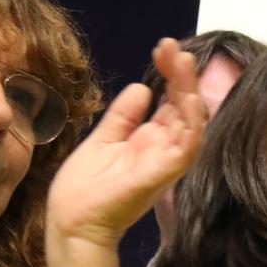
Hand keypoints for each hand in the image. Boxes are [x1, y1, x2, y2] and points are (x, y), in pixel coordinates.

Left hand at [45, 39, 207, 266]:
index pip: (170, 102)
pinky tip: (187, 98)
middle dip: (181, 75)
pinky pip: (187, 146)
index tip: (163, 49)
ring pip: (191, 123)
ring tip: (183, 62)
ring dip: (190, 92)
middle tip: (174, 46)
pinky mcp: (165, 173)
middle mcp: (164, 148)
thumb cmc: (86, 187)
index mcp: (150, 140)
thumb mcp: (104, 138)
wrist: (74, 220)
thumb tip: (142, 87)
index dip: (169, 75)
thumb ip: (124, 115)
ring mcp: (167, 160)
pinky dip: (191, 122)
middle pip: (183, 107)